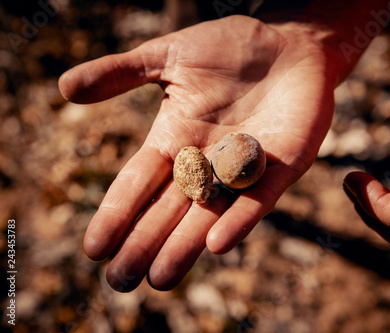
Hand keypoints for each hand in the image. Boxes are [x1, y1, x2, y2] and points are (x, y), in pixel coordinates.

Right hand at [59, 15, 337, 290]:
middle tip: (120, 281)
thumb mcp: (169, 56)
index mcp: (175, 140)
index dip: (117, 213)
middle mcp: (206, 162)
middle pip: (169, 209)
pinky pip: (258, 199)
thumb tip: (63, 89)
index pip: (139, 182)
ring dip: (184, 246)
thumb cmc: (229, 47)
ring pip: (209, 214)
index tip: (94, 247)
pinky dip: (238, 221)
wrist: (288, 43)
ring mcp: (243, 168)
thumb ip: (121, 73)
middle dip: (145, 243)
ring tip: (160, 278)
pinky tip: (215, 245)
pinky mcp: (281, 167)